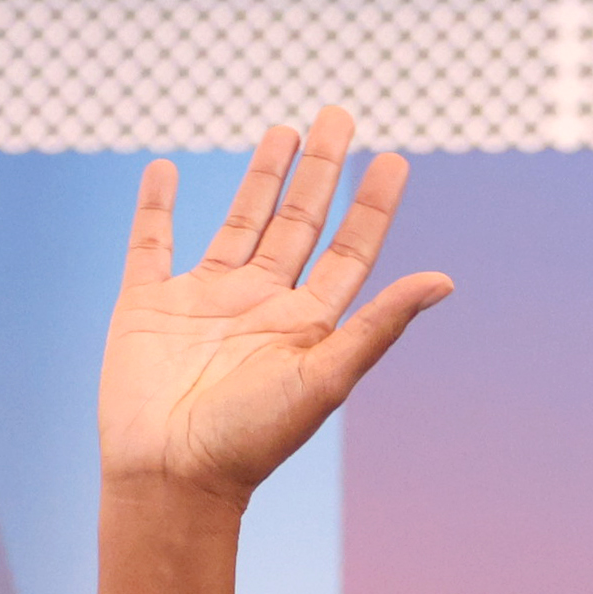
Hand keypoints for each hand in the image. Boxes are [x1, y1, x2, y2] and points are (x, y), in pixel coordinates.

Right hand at [100, 107, 451, 506]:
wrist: (170, 479)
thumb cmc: (249, 442)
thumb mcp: (325, 380)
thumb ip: (378, 327)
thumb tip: (445, 281)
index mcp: (304, 324)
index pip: (349, 251)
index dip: (372, 206)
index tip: (394, 161)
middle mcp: (259, 306)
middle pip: (298, 222)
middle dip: (320, 170)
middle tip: (339, 114)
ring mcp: (203, 302)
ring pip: (238, 223)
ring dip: (260, 177)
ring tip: (283, 130)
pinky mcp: (146, 306)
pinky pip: (150, 244)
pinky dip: (155, 206)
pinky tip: (164, 170)